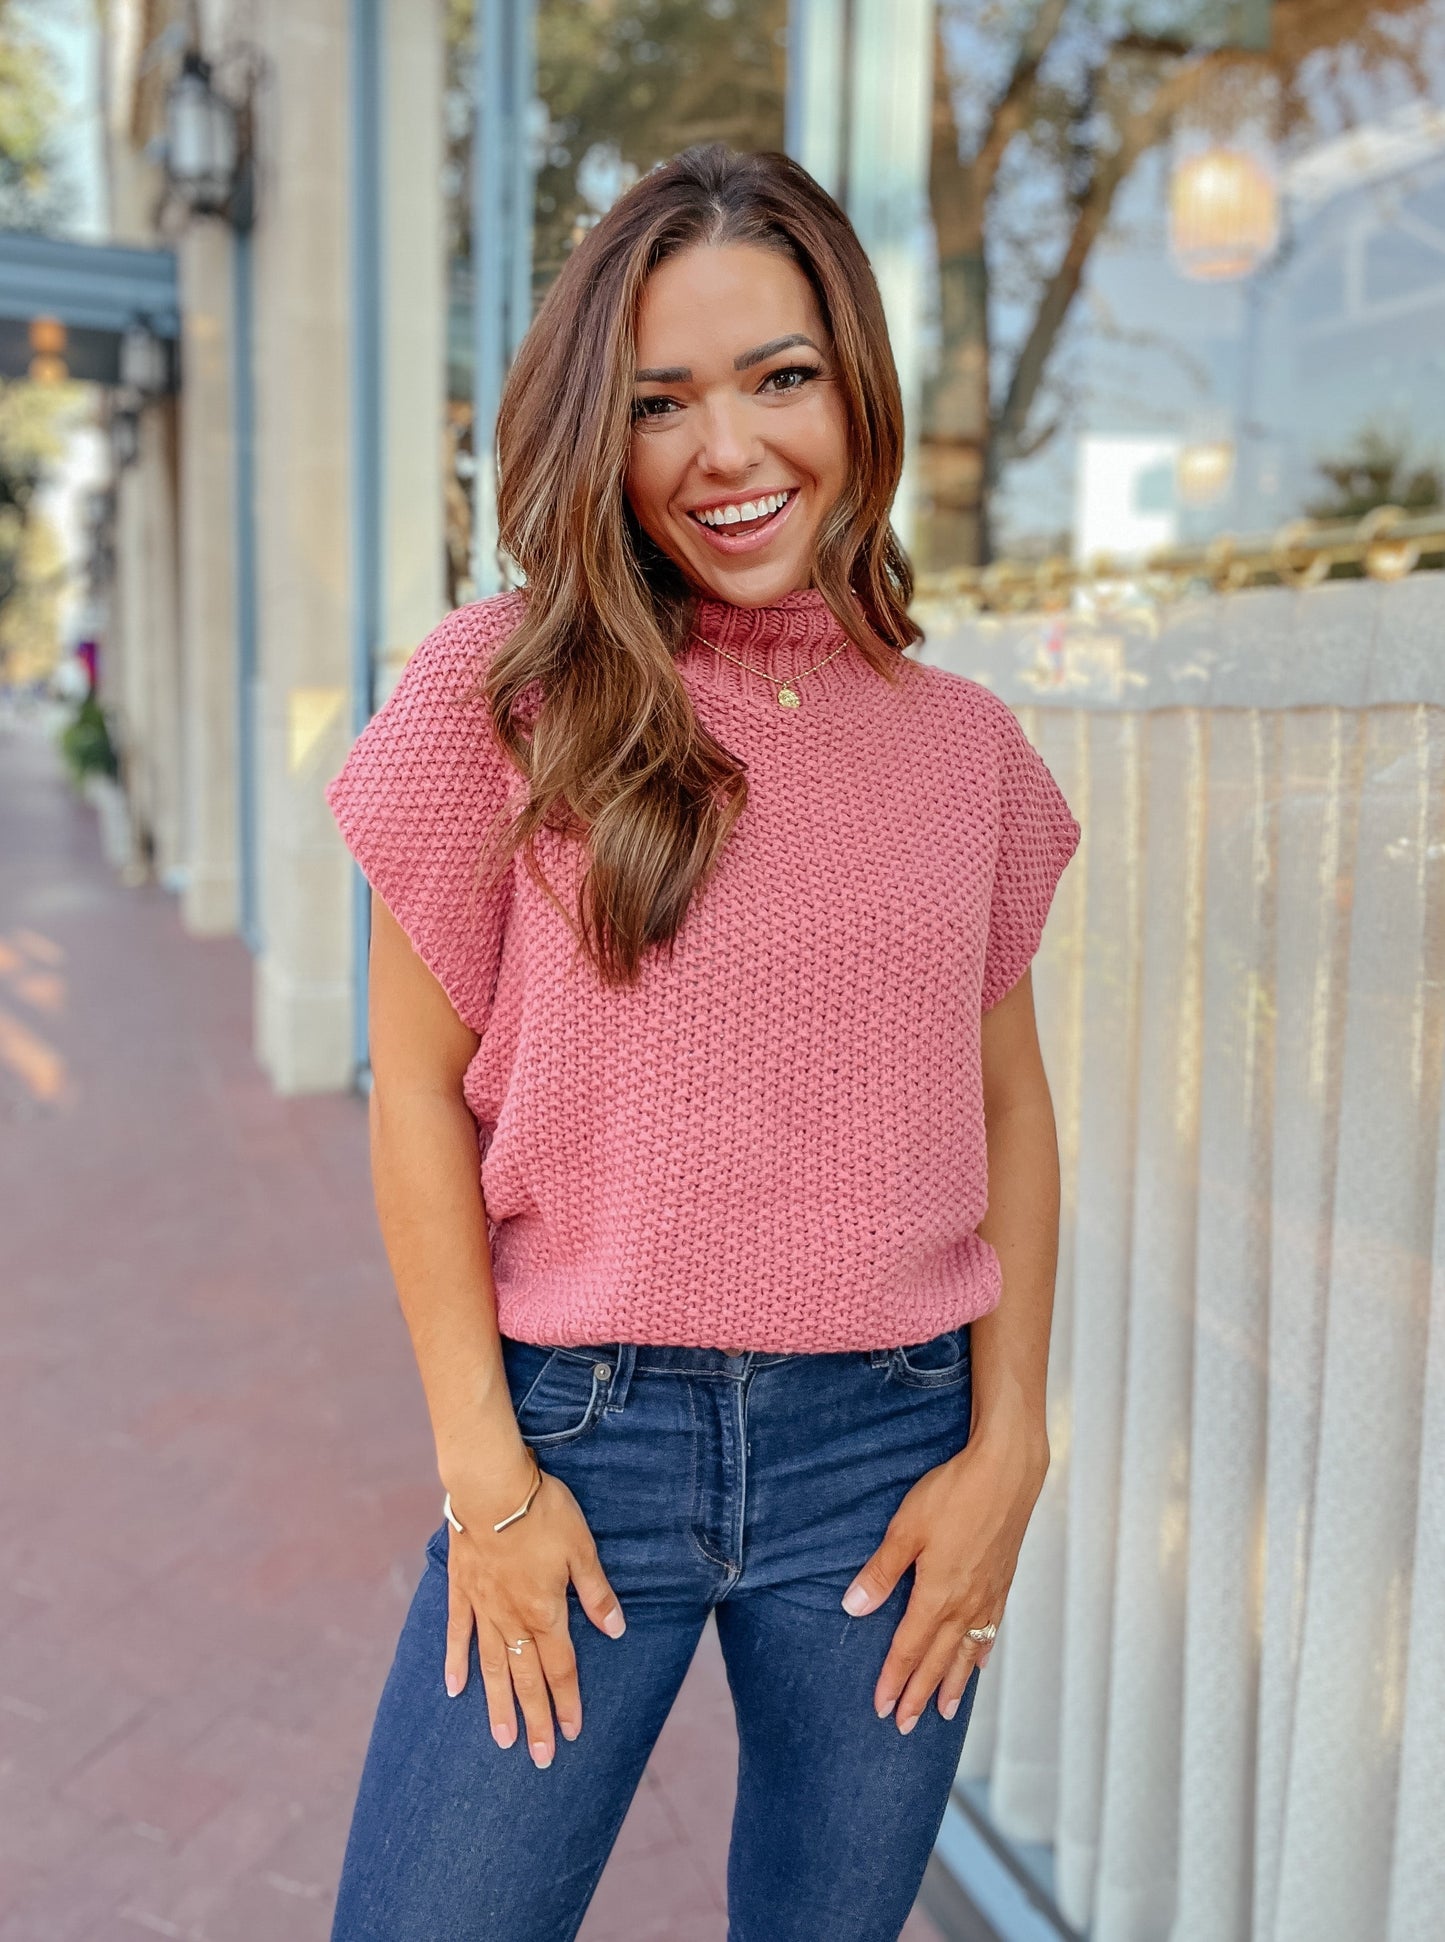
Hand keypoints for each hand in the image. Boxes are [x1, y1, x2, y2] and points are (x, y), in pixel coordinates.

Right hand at [441, 1456, 625, 1768]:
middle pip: (526, 1679)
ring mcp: (483, 1607)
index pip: (561, 1668)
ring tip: (502, 1740)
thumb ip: (596, 1593)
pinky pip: (457, 1633)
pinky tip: (453, 1688)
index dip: (568, 1702)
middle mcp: (512, 1619)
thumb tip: (615, 1631)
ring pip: (492, 1667)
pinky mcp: (461, 1589)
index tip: (572, 1734)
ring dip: (498, 1705)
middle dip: (535, 1720)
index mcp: (545, 1612)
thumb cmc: (541, 1513)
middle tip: (539, 1758)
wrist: (490, 1486)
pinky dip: (455, 1662)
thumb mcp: (581, 1549)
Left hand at [841, 1413, 1048, 1733]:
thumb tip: (853, 1608)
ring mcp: (988, 1596)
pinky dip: (981, 1654)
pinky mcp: (1004, 1582)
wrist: (1008, 1473)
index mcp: (937, 1596)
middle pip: (937, 1661)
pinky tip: (978, 1664)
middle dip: (919, 1695)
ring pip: (967, 1654)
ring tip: (943, 1713)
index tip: (881, 1708)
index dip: (893, 1680)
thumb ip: (881, 1572)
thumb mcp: (906, 1529)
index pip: (908, 1648)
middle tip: (905, 1726)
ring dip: (952, 1685)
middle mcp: (966, 1605)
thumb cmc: (954, 1495)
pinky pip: (991, 1631)